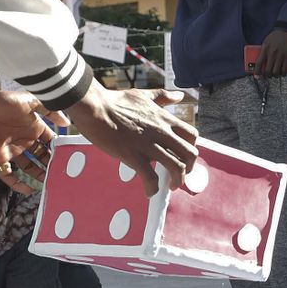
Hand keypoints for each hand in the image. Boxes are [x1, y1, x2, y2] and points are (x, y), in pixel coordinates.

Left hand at [0, 84, 64, 194]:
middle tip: (64, 174)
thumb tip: (67, 124)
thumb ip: (50, 111)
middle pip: (42, 157)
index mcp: (33, 128)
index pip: (50, 142)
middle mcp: (25, 141)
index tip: (71, 157)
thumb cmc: (3, 101)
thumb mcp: (30, 101)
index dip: (59, 149)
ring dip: (39, 175)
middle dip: (52, 164)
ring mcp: (12, 150)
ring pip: (29, 168)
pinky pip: (8, 175)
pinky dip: (16, 184)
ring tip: (51, 183)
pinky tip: (28, 190)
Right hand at [65, 86, 197, 195]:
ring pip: (176, 167)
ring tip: (171, 186)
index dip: (192, 147)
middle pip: (190, 154)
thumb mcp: (143, 95)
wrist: (94, 107)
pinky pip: (150, 177)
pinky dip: (153, 188)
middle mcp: (161, 133)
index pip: (191, 135)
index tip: (184, 155)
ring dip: (178, 180)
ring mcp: (148, 145)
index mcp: (164, 119)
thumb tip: (179, 96)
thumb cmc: (115, 101)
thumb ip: (163, 97)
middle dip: (190, 168)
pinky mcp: (133, 156)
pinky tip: (149, 192)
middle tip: (181, 174)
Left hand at [254, 29, 286, 77]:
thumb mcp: (268, 41)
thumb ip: (265, 50)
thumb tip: (263, 61)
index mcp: (265, 48)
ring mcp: (280, 55)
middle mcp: (272, 53)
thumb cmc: (278, 35)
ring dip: (275, 75)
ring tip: (276, 75)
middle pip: (267, 69)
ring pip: (276, 71)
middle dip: (267, 75)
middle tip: (268, 76)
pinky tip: (283, 74)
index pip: (259, 62)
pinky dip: (283, 73)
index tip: (257, 76)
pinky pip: (284, 69)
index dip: (257, 71)